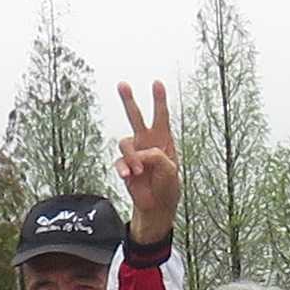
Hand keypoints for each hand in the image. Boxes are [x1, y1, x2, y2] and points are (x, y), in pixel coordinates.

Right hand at [113, 80, 179, 242]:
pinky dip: (124, 168)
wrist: (157, 206)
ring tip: (138, 171)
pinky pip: (119, 162)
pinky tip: (129, 175)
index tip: (157, 83)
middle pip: (135, 117)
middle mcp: (147, 142)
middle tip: (122, 85)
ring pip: (124, 142)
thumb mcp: (170, 169)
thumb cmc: (168, 186)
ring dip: (131, 156)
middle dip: (128, 100)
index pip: (161, 116)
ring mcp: (134, 154)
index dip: (159, 100)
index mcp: (163, 140)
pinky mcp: (124, 166)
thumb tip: (138, 155)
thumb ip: (156, 156)